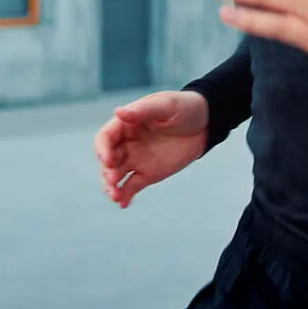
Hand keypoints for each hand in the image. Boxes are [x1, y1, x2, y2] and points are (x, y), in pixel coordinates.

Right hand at [93, 90, 209, 208]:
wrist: (205, 124)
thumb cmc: (183, 107)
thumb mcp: (166, 105)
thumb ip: (143, 110)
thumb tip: (118, 112)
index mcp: (126, 124)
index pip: (105, 138)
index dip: (102, 149)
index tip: (108, 160)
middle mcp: (126, 143)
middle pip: (108, 159)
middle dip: (106, 171)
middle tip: (113, 180)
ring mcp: (136, 159)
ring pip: (116, 175)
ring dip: (111, 186)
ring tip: (115, 196)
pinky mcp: (147, 174)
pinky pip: (131, 186)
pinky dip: (125, 195)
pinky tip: (123, 204)